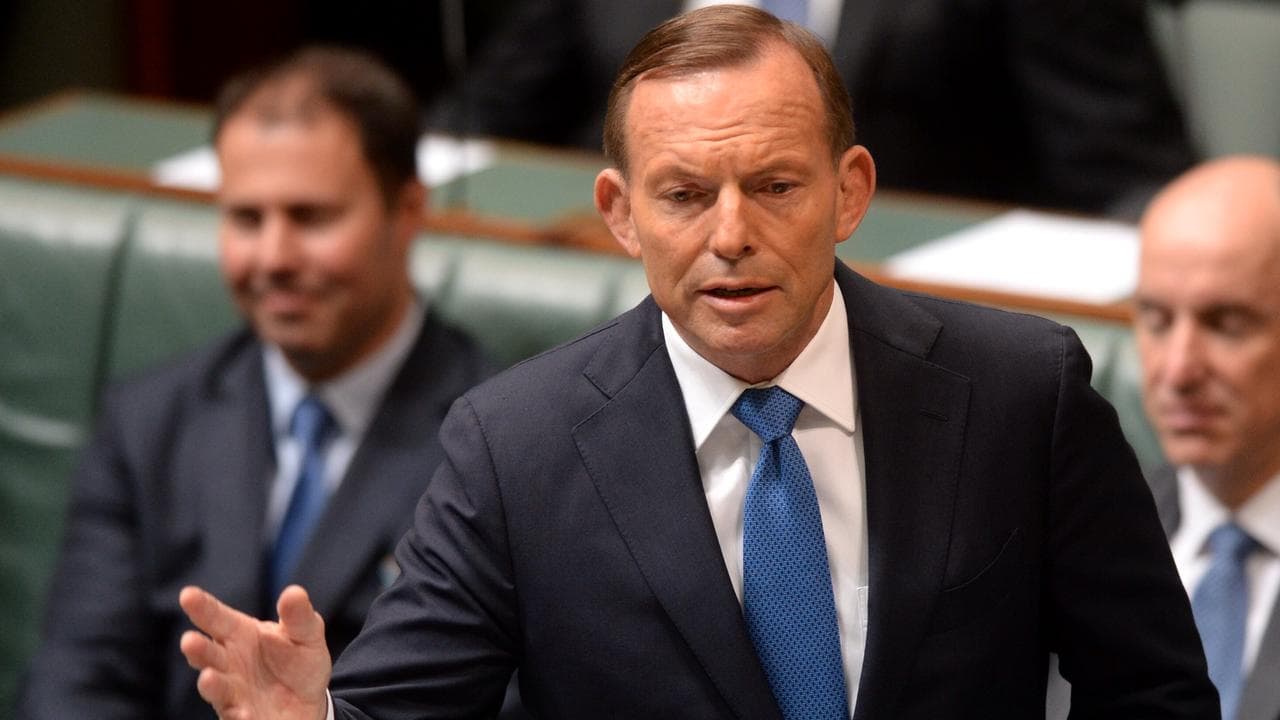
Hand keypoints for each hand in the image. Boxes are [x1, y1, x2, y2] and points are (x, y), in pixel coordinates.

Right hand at [179, 585, 331, 719]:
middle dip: (198, 648)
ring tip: (208, 678)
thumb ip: (298, 615)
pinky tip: (244, 713)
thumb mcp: (306, 634)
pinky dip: (239, 716)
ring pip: (217, 688)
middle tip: (189, 641)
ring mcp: (233, 692)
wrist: (310, 701)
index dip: (203, 607)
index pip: (218, 618)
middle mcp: (229, 663)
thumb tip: (294, 592)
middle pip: (208, 654)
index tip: (188, 594)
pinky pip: (237, 718)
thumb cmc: (300, 660)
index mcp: (240, 634)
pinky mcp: (242, 717)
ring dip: (211, 684)